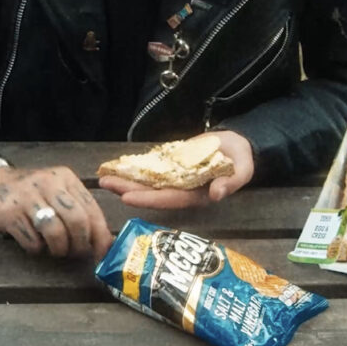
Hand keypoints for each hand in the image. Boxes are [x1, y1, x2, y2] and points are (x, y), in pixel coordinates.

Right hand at [0, 163, 114, 259]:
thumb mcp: (55, 192)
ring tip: (55, 249)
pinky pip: (33, 241)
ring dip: (59, 249)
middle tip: (75, 253)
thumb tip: (102, 242)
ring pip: (56, 233)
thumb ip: (77, 210)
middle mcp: (49, 183)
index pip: (92, 209)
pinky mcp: (10, 213)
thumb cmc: (29, 193)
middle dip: (80, 245)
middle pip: (77, 221)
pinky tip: (33, 242)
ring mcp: (28, 197)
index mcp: (65, 178)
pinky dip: (37, 249)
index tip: (102, 254)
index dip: (100, 236)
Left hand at [98, 130, 254, 209]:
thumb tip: (217, 194)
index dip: (148, 199)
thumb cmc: (241, 159)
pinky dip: (134, 169)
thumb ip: (232, 182)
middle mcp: (182, 190)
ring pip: (147, 183)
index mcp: (197, 195)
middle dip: (127, 189)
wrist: (237, 146)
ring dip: (126, 180)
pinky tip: (117, 167)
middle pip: (151, 193)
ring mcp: (175, 180)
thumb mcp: (242, 169)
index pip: (169, 199)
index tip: (126, 197)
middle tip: (104, 184)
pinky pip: (150, 171)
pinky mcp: (171, 168)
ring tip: (104, 178)